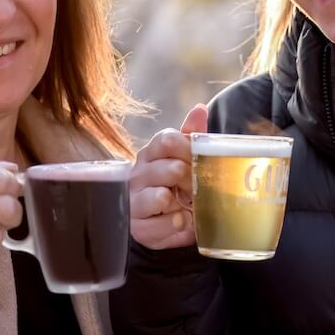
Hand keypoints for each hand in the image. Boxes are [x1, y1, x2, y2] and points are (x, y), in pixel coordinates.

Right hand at [130, 104, 206, 249]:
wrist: (156, 221)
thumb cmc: (172, 184)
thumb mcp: (182, 159)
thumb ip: (191, 135)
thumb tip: (200, 108)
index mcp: (151, 153)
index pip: (167, 139)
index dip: (189, 150)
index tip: (200, 162)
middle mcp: (138, 174)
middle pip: (171, 169)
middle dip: (191, 181)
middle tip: (197, 188)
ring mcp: (134, 200)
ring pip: (161, 197)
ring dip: (182, 204)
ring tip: (186, 207)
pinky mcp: (137, 226)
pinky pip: (162, 225)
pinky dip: (177, 225)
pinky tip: (180, 222)